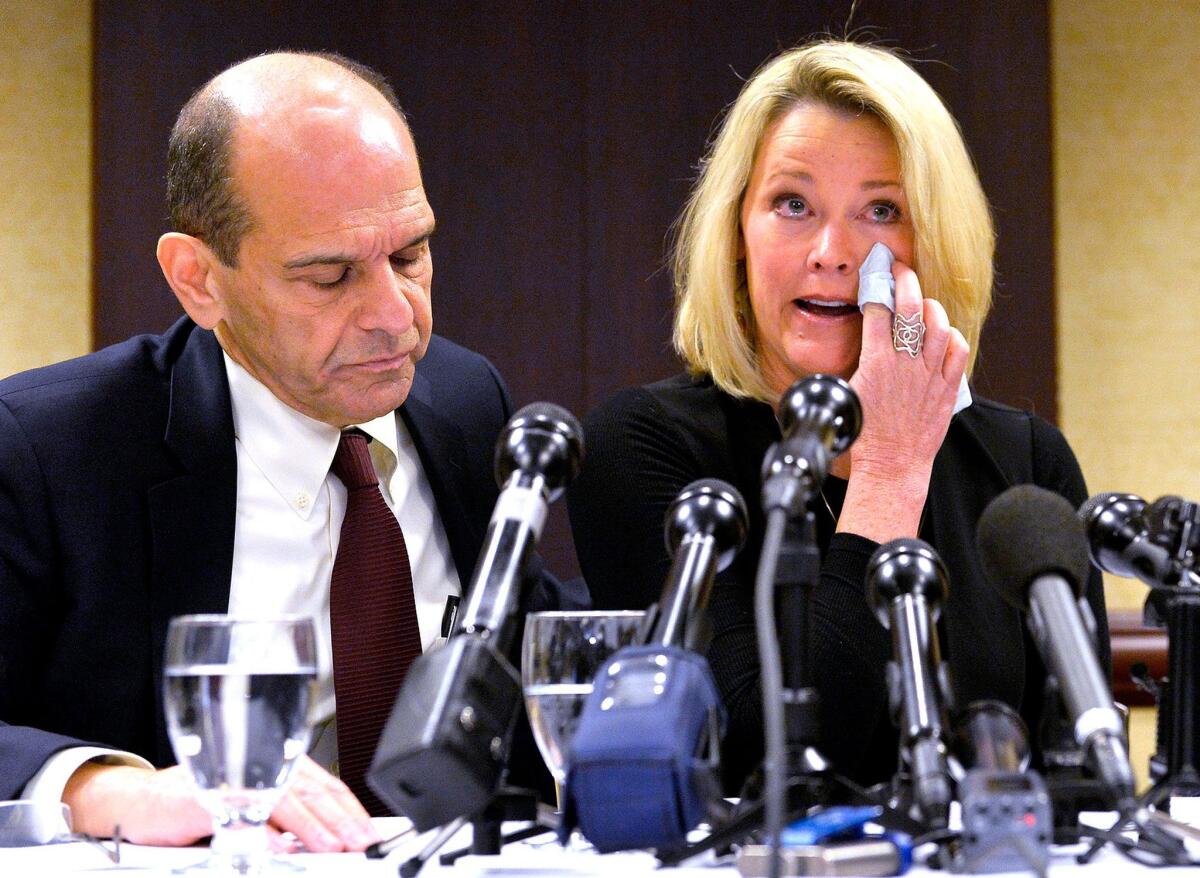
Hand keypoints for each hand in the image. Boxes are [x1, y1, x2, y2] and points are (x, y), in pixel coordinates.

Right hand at [63, 755, 379, 850]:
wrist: (141, 803)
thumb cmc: (200, 804)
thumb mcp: (252, 810)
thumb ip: (286, 819)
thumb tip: (328, 838)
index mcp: (276, 763)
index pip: (324, 784)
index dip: (349, 808)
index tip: (369, 831)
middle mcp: (258, 766)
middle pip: (310, 791)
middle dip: (340, 819)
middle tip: (361, 840)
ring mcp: (232, 780)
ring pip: (282, 801)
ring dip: (310, 827)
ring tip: (332, 845)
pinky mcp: (204, 798)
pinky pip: (238, 816)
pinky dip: (260, 834)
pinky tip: (278, 849)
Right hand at [836, 259, 968, 541]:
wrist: (892, 465)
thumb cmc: (867, 436)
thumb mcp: (852, 392)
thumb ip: (864, 361)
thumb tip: (869, 336)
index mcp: (876, 363)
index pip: (878, 310)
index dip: (878, 286)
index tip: (877, 275)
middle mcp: (906, 365)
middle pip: (912, 308)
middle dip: (906, 281)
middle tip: (901, 271)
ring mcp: (930, 376)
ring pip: (939, 325)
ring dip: (931, 308)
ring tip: (924, 304)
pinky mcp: (948, 389)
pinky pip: (958, 352)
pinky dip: (952, 337)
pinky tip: (943, 335)